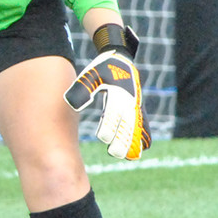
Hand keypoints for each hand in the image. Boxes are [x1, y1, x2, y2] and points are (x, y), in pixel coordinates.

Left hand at [64, 23, 150, 160]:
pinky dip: (145, 136)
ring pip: (138, 127)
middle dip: (122, 140)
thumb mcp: (90, 75)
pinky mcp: (139, 109)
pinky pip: (145, 124)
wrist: (120, 60)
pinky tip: (143, 148)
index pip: (113, 113)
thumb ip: (83, 89)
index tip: (102, 138)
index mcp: (117, 93)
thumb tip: (72, 104)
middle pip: (127, 124)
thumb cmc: (102, 69)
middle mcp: (129, 101)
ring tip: (128, 156)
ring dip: (134, 141)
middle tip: (114, 153)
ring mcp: (136, 106)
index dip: (109, 126)